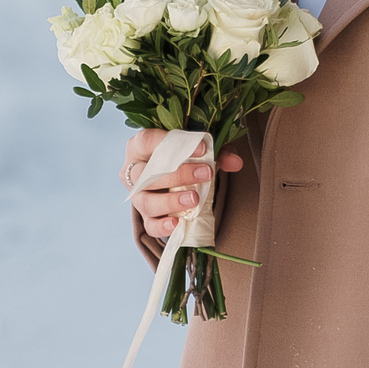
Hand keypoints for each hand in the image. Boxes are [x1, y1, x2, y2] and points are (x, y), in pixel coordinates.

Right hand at [125, 128, 242, 241]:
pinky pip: (149, 225)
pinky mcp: (145, 217)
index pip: (147, 140)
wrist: (173, 177)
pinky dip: (162, 226)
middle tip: (205, 173)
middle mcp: (133, 171)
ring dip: (171, 201)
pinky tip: (177, 223)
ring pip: (146, 202)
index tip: (202, 148)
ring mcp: (137, 196)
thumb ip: (216, 152)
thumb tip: (235, 162)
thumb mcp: (197, 149)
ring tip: (194, 199)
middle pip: (146, 174)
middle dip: (178, 174)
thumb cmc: (182, 157)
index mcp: (140, 146)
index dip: (172, 144)